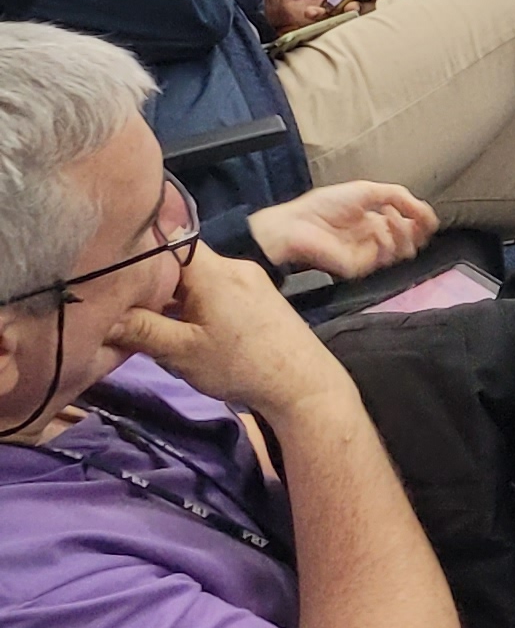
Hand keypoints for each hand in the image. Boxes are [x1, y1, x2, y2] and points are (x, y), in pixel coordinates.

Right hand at [102, 250, 358, 428]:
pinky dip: (192, 304)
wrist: (302, 385)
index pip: (167, 242)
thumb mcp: (181, 352)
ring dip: (171, 298)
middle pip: (179, 262)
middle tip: (121, 306)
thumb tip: (99, 314)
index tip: (110, 274)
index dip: (136, 254)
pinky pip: (214, 290)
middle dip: (150, 283)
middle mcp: (233, 266)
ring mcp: (248, 280)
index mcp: (214, 270)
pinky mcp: (256, 297)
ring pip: (195, 279)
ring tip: (145, 321)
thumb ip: (140, 329)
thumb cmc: (241, 366)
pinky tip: (179, 327)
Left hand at [247, 182, 438, 278]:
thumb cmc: (325, 204)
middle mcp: (374, 238)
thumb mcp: (367, 189)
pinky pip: (386, 257)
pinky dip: (388, 240)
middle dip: (418, 228)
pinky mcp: (362, 266)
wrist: (298, 224)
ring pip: (404, 251)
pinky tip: (378, 228)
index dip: (420, 219)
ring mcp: (369, 253)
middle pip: (411, 240)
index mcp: (374, 220)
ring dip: (403, 231)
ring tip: (390, 216)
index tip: (427, 215)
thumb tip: (425, 211)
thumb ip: (399, 196)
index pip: (407, 225)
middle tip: (417, 220)